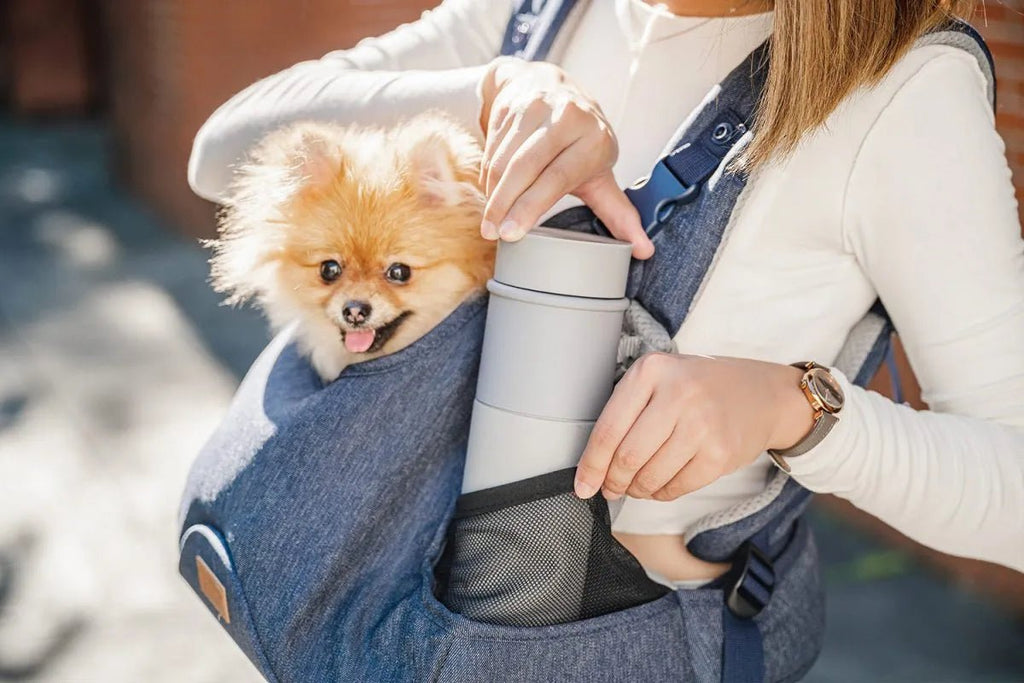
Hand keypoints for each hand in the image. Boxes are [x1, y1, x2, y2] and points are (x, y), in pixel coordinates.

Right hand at [477, 57, 653, 258]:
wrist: (547, 84)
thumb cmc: (578, 138)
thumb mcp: (600, 170)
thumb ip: (618, 212)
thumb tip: (643, 250)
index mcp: (594, 138)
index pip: (557, 177)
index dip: (531, 207)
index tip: (512, 233)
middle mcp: (566, 117)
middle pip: (525, 168)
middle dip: (504, 205)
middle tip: (493, 233)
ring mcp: (535, 107)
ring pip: (503, 159)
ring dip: (492, 194)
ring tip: (489, 220)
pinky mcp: (510, 105)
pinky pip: (492, 149)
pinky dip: (487, 176)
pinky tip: (490, 193)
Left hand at [573, 354, 813, 501]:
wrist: (761, 394)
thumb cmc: (699, 388)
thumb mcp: (661, 379)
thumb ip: (626, 412)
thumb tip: (593, 468)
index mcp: (652, 370)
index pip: (608, 428)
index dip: (591, 464)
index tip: (582, 485)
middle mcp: (678, 393)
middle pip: (627, 456)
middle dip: (613, 481)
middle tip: (611, 488)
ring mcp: (702, 424)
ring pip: (650, 476)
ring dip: (637, 490)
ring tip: (636, 485)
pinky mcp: (721, 453)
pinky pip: (676, 487)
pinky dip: (661, 493)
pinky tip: (660, 485)